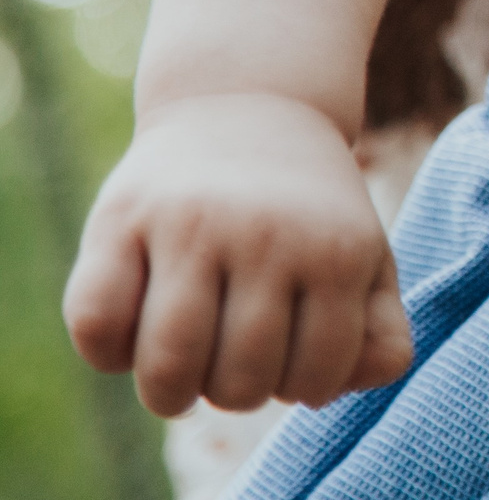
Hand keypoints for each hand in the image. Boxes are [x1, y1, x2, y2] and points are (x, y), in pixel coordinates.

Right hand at [64, 93, 409, 415]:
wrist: (251, 105)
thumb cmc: (311, 211)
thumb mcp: (366, 258)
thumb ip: (380, 333)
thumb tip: (344, 389)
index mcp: (337, 252)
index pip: (314, 379)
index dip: (302, 390)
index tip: (294, 363)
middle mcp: (265, 235)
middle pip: (239, 380)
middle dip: (236, 395)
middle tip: (235, 366)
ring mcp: (189, 224)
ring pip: (168, 362)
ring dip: (171, 394)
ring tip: (181, 376)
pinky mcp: (121, 217)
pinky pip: (97, 323)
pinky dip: (109, 354)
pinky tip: (135, 335)